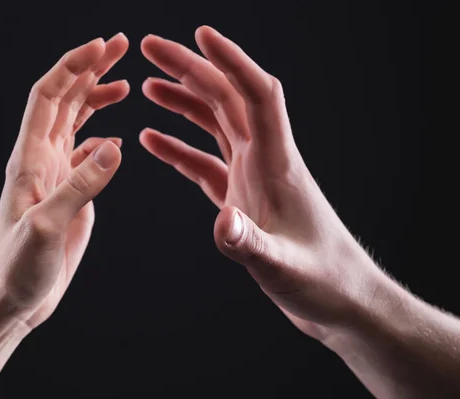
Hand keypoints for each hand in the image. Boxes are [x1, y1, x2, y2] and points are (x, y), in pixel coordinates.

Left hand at [0, 34, 128, 329]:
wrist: (12, 298)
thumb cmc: (18, 267)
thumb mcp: (47, 226)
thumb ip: (82, 185)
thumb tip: (115, 145)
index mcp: (30, 160)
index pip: (48, 98)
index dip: (71, 67)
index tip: (101, 47)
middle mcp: (42, 160)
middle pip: (65, 100)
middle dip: (91, 69)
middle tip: (120, 46)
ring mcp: (57, 176)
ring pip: (77, 123)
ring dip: (98, 98)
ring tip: (124, 81)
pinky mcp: (70, 194)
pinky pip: (86, 154)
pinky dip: (103, 138)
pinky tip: (117, 136)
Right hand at [140, 26, 379, 339]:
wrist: (340, 297)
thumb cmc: (323, 278)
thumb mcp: (283, 265)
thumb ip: (250, 243)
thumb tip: (222, 224)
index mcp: (278, 164)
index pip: (257, 96)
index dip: (232, 61)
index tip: (200, 36)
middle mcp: (265, 160)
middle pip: (227, 99)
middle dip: (191, 69)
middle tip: (152, 50)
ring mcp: (252, 177)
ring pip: (214, 125)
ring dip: (183, 102)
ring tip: (149, 86)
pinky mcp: (242, 198)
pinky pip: (204, 162)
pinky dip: (179, 148)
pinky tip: (155, 141)